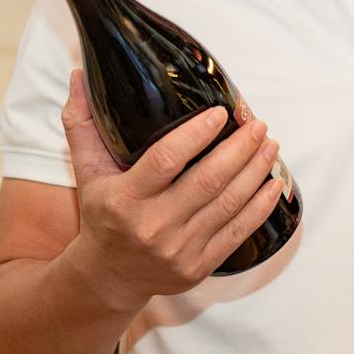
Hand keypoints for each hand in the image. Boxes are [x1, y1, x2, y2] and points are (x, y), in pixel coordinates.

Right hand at [61, 68, 284, 308]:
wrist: (108, 277)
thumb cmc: (102, 214)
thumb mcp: (87, 171)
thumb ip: (81, 124)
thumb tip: (79, 76)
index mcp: (124, 198)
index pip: (166, 160)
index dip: (196, 135)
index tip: (220, 113)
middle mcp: (153, 225)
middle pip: (207, 180)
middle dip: (240, 148)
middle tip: (257, 123)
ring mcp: (179, 249)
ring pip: (228, 203)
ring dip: (256, 171)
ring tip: (270, 144)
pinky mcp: (199, 266)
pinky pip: (238, 232)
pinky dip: (260, 206)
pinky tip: (274, 183)